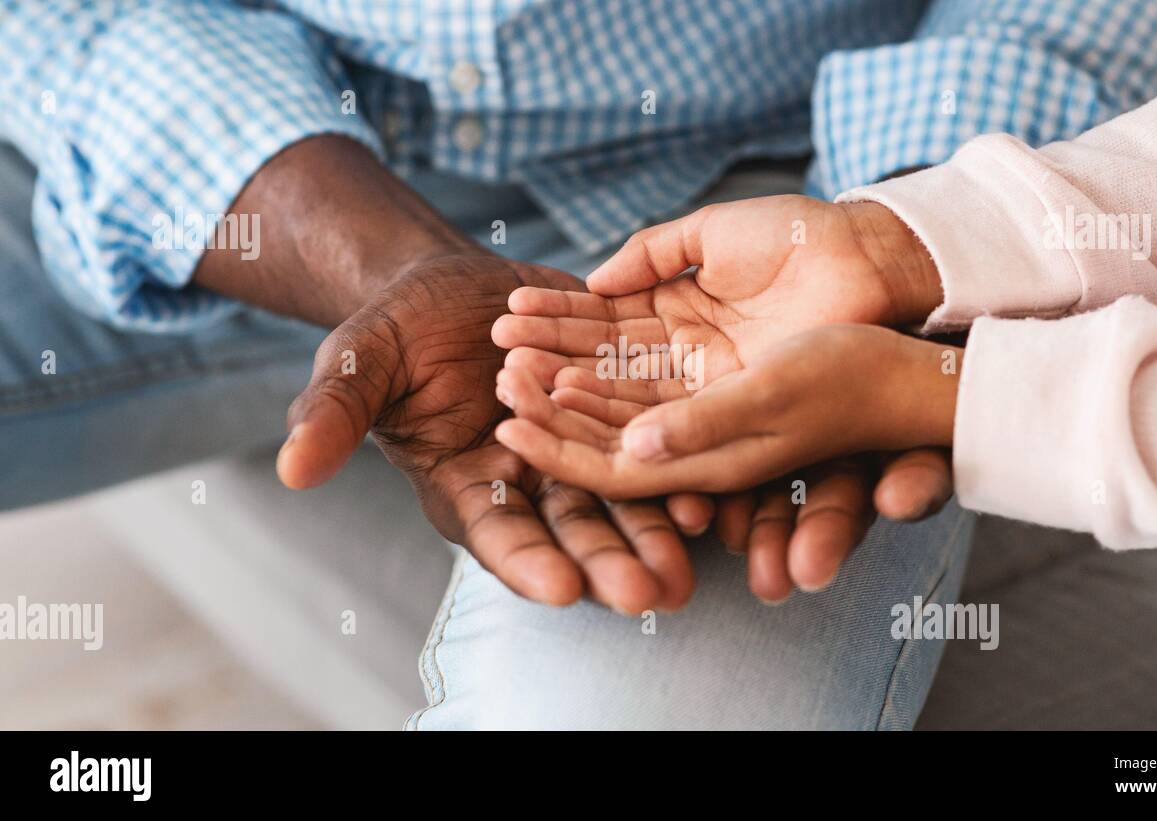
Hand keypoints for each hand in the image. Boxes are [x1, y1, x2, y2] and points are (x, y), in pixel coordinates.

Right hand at [275, 253, 694, 613]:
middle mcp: (527, 480)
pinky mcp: (614, 407)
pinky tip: (719, 481)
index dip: (525, 561)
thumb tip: (290, 470)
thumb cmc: (396, 331)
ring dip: (657, 528)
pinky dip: (681, 462)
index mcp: (464, 483)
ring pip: (621, 495)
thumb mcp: (360, 363)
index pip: (494, 532)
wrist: (455, 288)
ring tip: (698, 556)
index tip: (557, 590)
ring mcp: (575, 447)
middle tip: (650, 596)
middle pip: (572, 530)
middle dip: (609, 562)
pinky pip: (651, 438)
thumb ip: (332, 414)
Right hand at [490, 195, 943, 386]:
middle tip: (496, 363)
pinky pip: (664, 422)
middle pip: (603, 369)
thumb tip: (594, 281)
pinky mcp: (732, 412)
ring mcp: (706, 389)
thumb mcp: (709, 232)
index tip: (506, 321)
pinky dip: (614, 415)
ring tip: (514, 387)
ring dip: (566, 393)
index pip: (601, 325)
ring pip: (623, 400)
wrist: (864, 257)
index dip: (555, 322)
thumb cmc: (795, 237)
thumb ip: (649, 253)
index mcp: (676, 314)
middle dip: (547, 365)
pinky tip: (566, 401)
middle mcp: (684, 360)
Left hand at [494, 325, 958, 596]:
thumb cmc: (851, 378)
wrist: (911, 374)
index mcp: (709, 462)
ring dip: (567, 385)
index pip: (612, 469)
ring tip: (516, 352)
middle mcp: (701, 450)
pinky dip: (606, 368)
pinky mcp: (717, 393)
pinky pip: (647, 386)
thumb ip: (702, 425)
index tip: (502, 422)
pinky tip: (574, 346)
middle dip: (547, 414)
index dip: (555, 449)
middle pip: (604, 441)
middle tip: (496, 376)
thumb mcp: (776, 396)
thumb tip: (630, 450)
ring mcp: (708, 422)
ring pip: (619, 412)